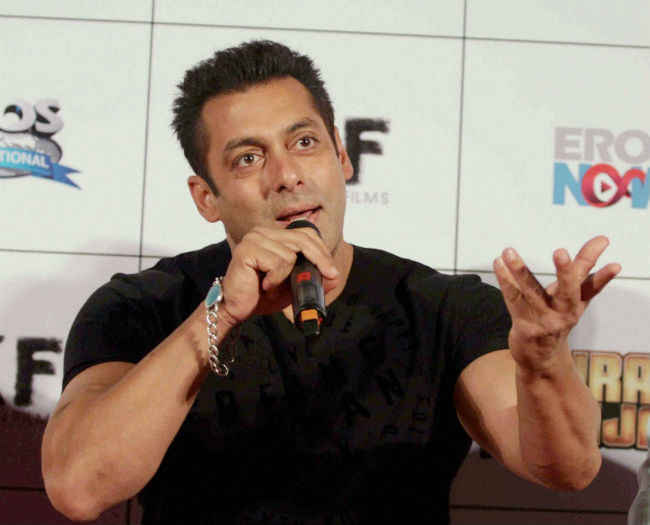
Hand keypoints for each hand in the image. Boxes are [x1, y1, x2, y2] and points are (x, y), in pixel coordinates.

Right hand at [219, 226, 339, 325]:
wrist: (235, 309)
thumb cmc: (261, 295)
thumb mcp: (292, 286)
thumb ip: (311, 278)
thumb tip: (335, 277)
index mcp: (273, 235)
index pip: (305, 233)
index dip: (321, 250)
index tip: (332, 270)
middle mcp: (262, 232)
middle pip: (302, 240)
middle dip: (320, 259)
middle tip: (330, 276)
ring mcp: (254, 239)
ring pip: (290, 254)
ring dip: (286, 276)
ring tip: (272, 285)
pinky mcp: (247, 250)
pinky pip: (277, 263)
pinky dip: (275, 279)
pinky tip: (264, 285)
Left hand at [493, 235, 620, 371]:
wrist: (540, 358)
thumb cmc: (558, 320)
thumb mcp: (576, 302)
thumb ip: (591, 280)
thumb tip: (616, 265)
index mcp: (577, 305)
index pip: (592, 285)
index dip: (603, 274)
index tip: (613, 261)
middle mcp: (563, 314)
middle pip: (568, 291)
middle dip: (566, 271)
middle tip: (561, 252)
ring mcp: (543, 320)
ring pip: (531, 292)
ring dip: (520, 271)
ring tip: (508, 251)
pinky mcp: (524, 326)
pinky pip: (512, 298)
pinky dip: (504, 279)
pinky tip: (498, 262)